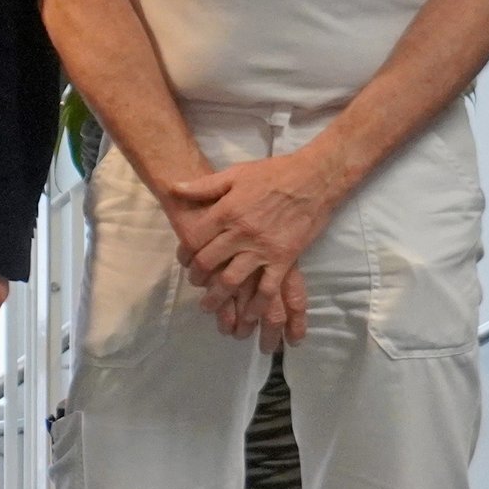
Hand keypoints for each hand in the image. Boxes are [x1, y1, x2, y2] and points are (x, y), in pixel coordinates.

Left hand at [168, 149, 342, 345]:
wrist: (314, 178)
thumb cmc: (273, 173)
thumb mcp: (235, 173)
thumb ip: (204, 186)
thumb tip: (173, 188)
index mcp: (227, 211)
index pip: (195, 239)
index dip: (185, 253)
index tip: (184, 261)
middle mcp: (241, 232)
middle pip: (208, 262)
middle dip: (197, 278)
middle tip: (195, 284)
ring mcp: (263, 248)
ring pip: (232, 280)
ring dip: (217, 298)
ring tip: (209, 306)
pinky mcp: (284, 259)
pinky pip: (267, 289)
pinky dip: (255, 305)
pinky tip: (246, 316)